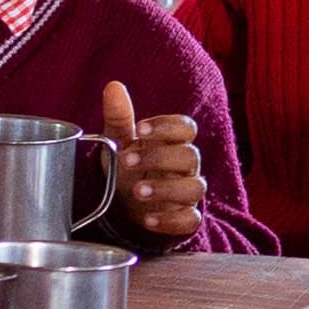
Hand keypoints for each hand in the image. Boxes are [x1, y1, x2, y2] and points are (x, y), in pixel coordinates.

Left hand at [101, 80, 203, 241]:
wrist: (122, 205)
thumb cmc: (127, 167)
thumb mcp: (119, 142)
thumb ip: (119, 117)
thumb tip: (113, 87)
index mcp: (172, 142)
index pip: (186, 128)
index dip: (167, 127)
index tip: (140, 130)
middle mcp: (185, 166)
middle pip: (190, 156)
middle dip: (159, 158)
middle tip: (127, 162)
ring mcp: (187, 193)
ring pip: (195, 188)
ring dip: (166, 189)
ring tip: (137, 192)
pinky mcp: (184, 218)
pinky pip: (190, 220)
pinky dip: (170, 221)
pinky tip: (148, 219)